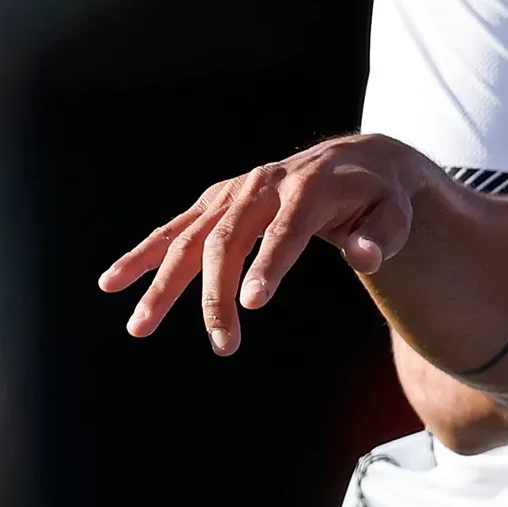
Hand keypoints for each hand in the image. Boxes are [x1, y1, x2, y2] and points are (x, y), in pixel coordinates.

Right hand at [98, 134, 440, 355]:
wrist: (355, 162)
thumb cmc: (379, 198)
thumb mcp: (396, 213)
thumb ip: (383, 235)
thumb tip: (365, 257)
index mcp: (309, 187)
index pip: (286, 229)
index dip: (269, 264)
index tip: (253, 305)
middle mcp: (264, 185)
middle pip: (229, 240)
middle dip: (216, 294)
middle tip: (224, 344)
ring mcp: (234, 192)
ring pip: (190, 238)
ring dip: (163, 283)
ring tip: (139, 327)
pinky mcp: (216, 201)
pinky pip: (175, 229)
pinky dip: (143, 254)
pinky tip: (111, 283)